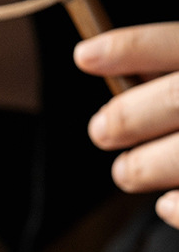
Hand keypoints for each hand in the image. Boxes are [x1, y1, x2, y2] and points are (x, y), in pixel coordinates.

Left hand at [74, 23, 178, 228]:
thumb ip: (171, 84)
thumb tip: (122, 93)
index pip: (178, 43)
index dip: (131, 46)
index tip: (83, 56)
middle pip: (178, 99)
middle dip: (129, 116)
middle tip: (100, 130)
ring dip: (144, 166)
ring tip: (126, 171)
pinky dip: (177, 207)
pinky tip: (165, 204)